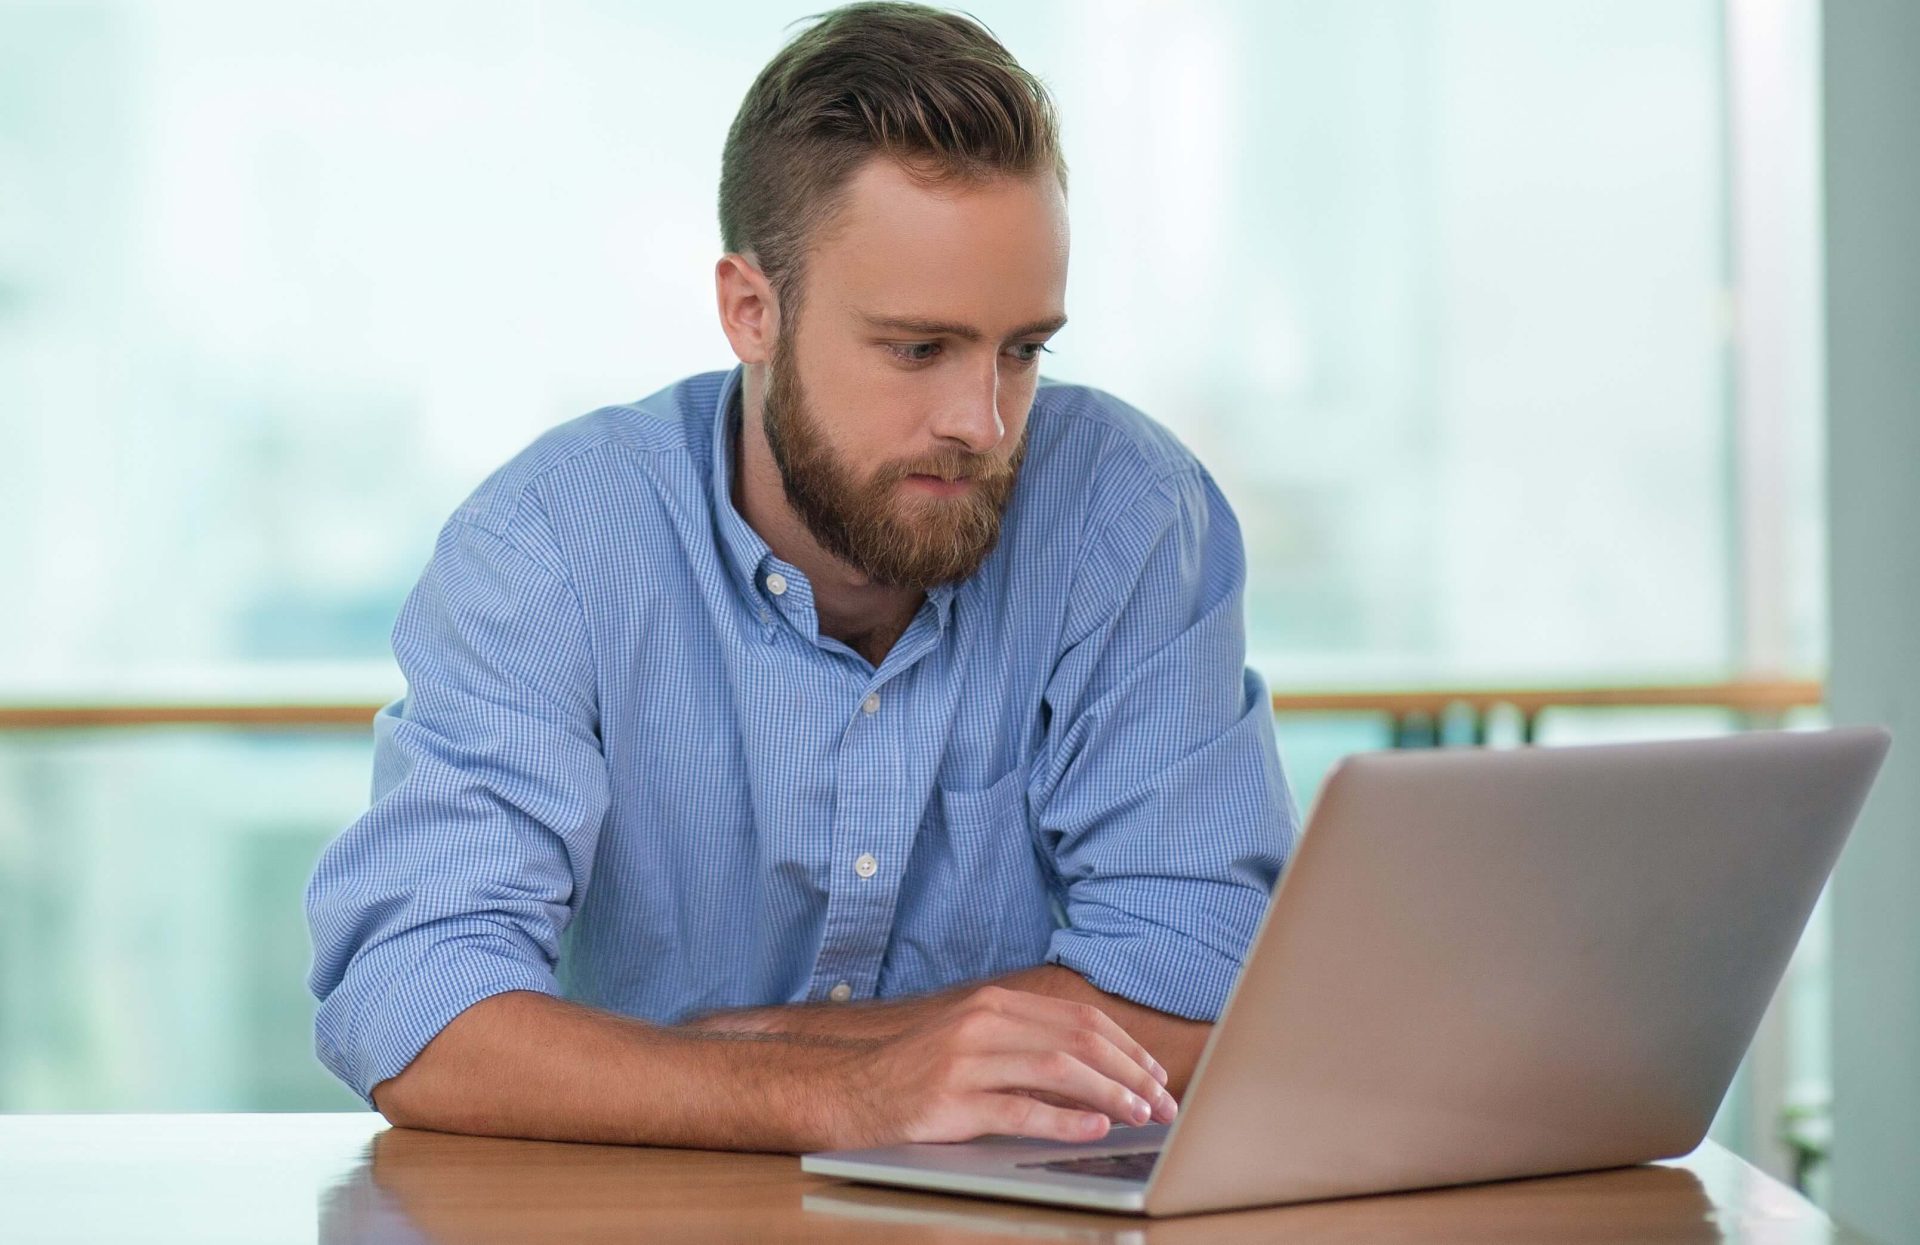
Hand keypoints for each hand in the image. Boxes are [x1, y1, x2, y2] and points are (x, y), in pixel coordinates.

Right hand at [826, 984, 1178, 1147]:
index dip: (1126, 1047)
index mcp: (994, 1004)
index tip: (1156, 1076)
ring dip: (1109, 1093)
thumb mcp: (974, 1043)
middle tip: (1163, 1103)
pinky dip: (1064, 1119)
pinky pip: (1020, 1109)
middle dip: (1129, 1072)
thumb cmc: (918, 1074)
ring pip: (1057, 1068)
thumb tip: (1097, 1070)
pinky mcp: (950, 1101)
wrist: (846, 1091)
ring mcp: (965, 1060)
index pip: (1079, 1019)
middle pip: (1077, 1039)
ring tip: (1140, 1115)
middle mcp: (983, 1023)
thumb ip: (1026, 1045)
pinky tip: (1094, 1128)